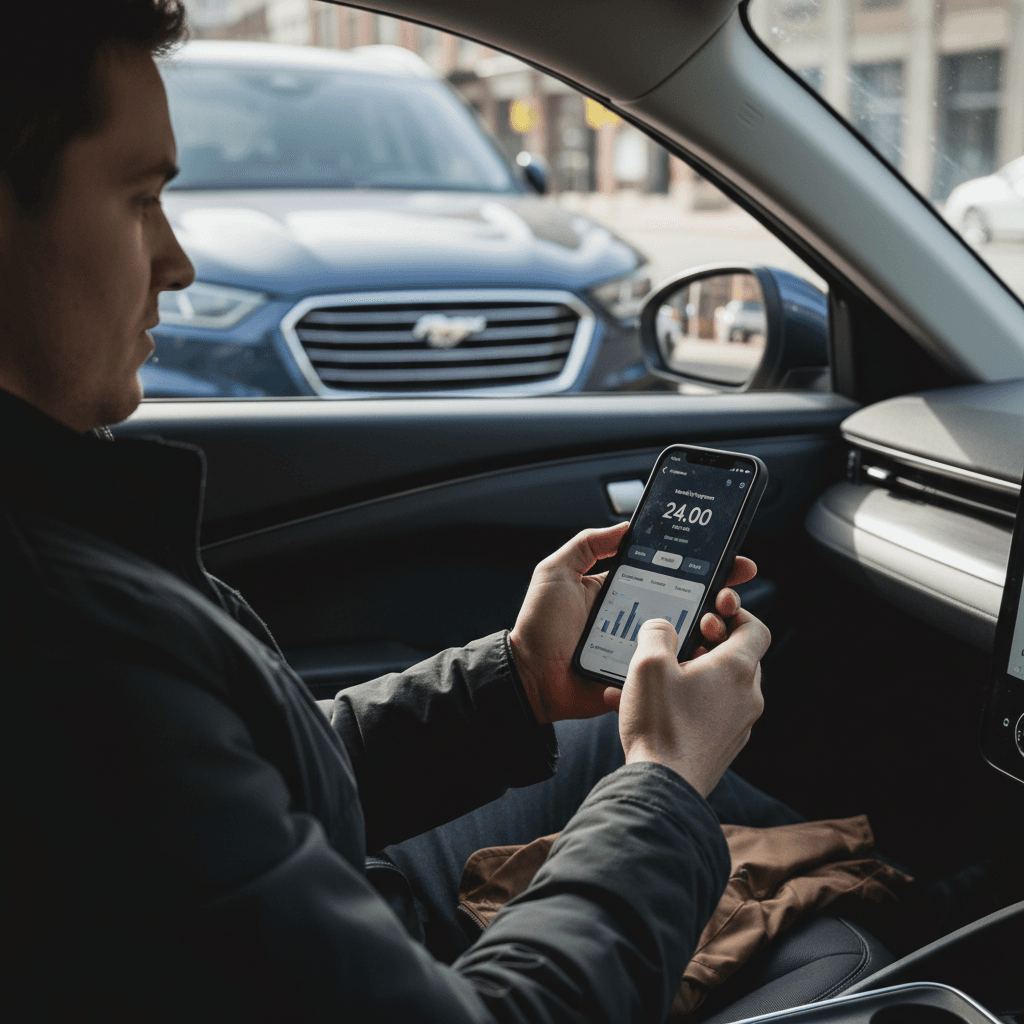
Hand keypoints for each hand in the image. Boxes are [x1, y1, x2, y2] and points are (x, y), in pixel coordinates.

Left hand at [509, 523, 756, 724]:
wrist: (529, 678)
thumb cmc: (538, 626)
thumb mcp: (556, 572)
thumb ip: (587, 544)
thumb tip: (625, 526)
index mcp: (624, 591)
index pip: (671, 575)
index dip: (703, 566)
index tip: (731, 560)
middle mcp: (640, 618)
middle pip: (691, 605)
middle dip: (720, 597)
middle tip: (729, 595)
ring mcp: (644, 648)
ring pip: (691, 638)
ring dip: (712, 628)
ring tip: (717, 621)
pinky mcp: (643, 677)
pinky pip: (675, 671)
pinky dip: (695, 663)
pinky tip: (708, 652)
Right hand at [605, 606, 769, 796]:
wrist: (664, 787)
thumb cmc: (660, 724)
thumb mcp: (648, 664)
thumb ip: (657, 632)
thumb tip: (663, 627)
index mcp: (737, 669)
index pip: (755, 628)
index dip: (735, 614)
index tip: (708, 613)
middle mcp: (747, 696)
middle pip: (739, 656)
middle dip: (710, 643)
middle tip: (681, 642)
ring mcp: (739, 724)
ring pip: (723, 685)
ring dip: (697, 672)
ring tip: (659, 677)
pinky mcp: (724, 746)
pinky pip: (712, 712)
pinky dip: (691, 701)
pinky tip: (654, 706)